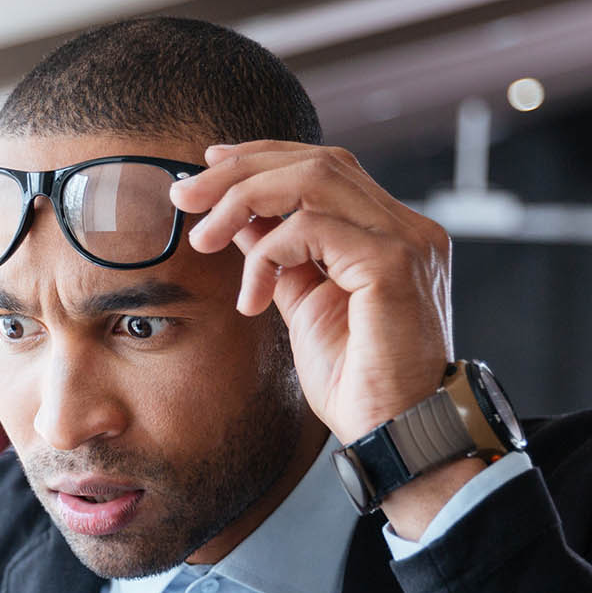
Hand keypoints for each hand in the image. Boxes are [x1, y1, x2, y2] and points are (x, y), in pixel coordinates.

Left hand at [171, 141, 453, 443]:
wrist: (398, 433)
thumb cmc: (359, 383)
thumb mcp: (306, 306)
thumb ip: (281, 258)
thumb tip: (240, 221)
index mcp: (391, 233)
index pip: (326, 168)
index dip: (264, 158)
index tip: (209, 168)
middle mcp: (406, 227)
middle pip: (317, 161)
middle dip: (241, 170)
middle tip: (184, 193)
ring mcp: (406, 240)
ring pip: (313, 179)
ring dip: (244, 199)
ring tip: (203, 236)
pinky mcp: (393, 263)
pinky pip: (312, 228)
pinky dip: (268, 253)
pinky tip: (252, 297)